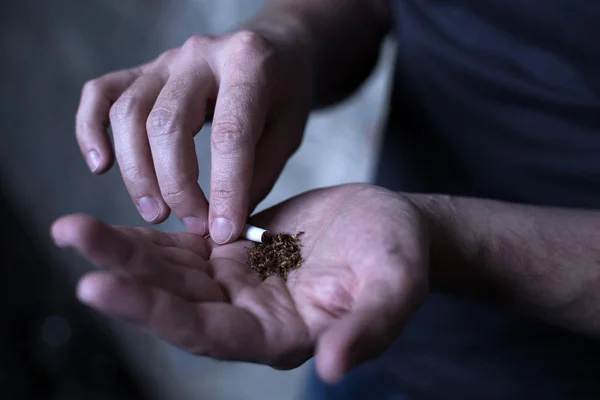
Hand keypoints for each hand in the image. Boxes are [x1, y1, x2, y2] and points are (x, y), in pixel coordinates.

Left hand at [51, 184, 428, 381]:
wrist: (393, 230)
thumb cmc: (400, 258)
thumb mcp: (395, 288)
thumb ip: (368, 329)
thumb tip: (334, 369)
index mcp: (279, 336)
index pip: (206, 333)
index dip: (154, 314)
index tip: (98, 286)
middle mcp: (247, 317)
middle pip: (173, 302)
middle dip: (121, 274)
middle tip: (71, 237)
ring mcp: (237, 285)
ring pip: (169, 274)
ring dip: (123, 252)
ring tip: (74, 227)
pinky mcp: (234, 253)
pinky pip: (183, 249)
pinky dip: (149, 238)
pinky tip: (114, 222)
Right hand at [75, 29, 311, 242]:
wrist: (269, 52)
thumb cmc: (283, 95)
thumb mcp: (289, 132)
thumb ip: (258, 174)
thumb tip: (221, 224)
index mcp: (248, 65)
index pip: (229, 134)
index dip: (224, 188)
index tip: (223, 231)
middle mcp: (200, 56)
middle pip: (166, 124)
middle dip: (176, 186)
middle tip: (194, 225)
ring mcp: (165, 60)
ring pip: (128, 114)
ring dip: (136, 172)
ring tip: (156, 212)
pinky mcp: (141, 70)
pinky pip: (100, 93)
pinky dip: (90, 130)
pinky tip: (101, 165)